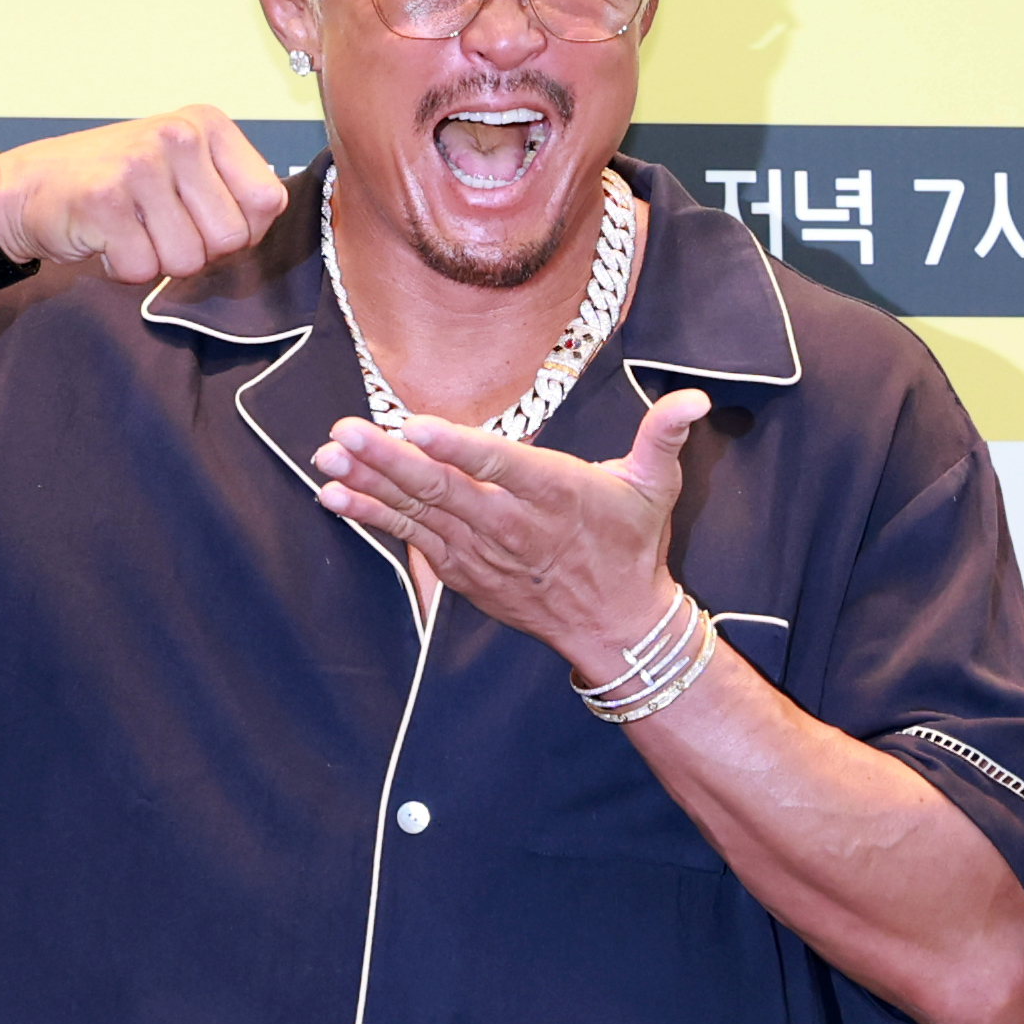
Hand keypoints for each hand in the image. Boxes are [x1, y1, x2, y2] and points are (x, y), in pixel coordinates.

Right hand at [0, 106, 288, 281]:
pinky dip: (123, 269)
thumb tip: (262, 225)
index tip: (204, 221)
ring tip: (131, 230)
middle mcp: (179, 135)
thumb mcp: (185, 168)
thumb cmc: (117, 185)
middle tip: (160, 229)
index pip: (267, 201)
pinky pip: (142, 269)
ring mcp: (141, 164)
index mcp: (208, 124)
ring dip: (158, 262)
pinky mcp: (106, 200)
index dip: (243, 231)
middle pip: (231, 239)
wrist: (32, 187)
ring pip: (188, 261)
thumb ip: (231, 191)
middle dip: (199, 252)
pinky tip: (107, 238)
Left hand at [313, 390, 711, 678]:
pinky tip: (334, 496)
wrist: (614, 625)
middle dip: (388, 460)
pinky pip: (409, 541)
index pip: (500, 465)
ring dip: (368, 485)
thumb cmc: (631, 545)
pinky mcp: (461, 571)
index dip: (456, 447)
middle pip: (443, 490)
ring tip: (326, 457)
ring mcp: (480, 552)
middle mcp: (511, 525)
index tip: (415, 425)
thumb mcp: (656, 487)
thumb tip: (697, 398)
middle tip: (345, 432)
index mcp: (555, 494)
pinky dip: (371, 518)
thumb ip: (665, 436)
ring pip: (418, 514)